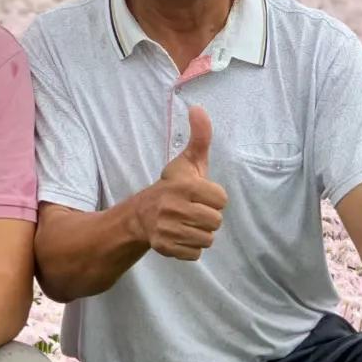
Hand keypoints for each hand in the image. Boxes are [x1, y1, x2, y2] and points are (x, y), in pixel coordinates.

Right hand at [134, 106, 227, 260]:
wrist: (140, 214)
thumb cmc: (172, 187)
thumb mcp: (188, 162)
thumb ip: (200, 137)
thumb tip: (198, 107)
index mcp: (184, 185)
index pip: (221, 200)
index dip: (213, 198)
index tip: (200, 195)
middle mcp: (174, 207)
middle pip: (216, 221)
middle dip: (207, 217)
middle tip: (193, 211)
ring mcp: (168, 228)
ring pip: (207, 239)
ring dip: (200, 233)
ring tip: (187, 223)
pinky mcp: (164, 247)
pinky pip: (195, 254)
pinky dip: (190, 248)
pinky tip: (180, 236)